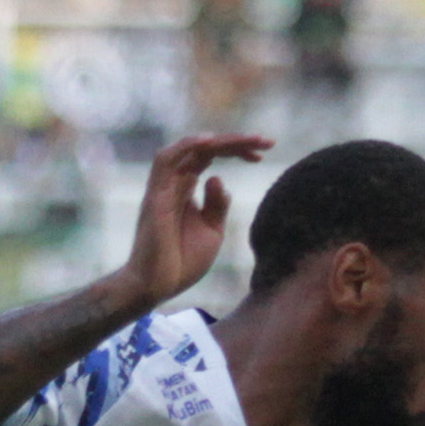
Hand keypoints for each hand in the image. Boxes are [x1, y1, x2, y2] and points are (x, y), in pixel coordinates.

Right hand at [114, 132, 270, 310]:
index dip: (237, 151)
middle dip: (238, 142)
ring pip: (191, 148)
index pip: (210, 157)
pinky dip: (187, 146)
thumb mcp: (211, 231)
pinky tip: (211, 141)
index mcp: (186, 189)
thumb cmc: (182, 262)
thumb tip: (218, 178)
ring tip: (250, 140)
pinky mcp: (156, 195)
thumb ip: (217, 205)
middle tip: (268, 141)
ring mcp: (164, 186)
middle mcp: (175, 182)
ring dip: (221, 141)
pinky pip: (166, 160)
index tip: (262, 156)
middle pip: (205, 148)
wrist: (158, 285)